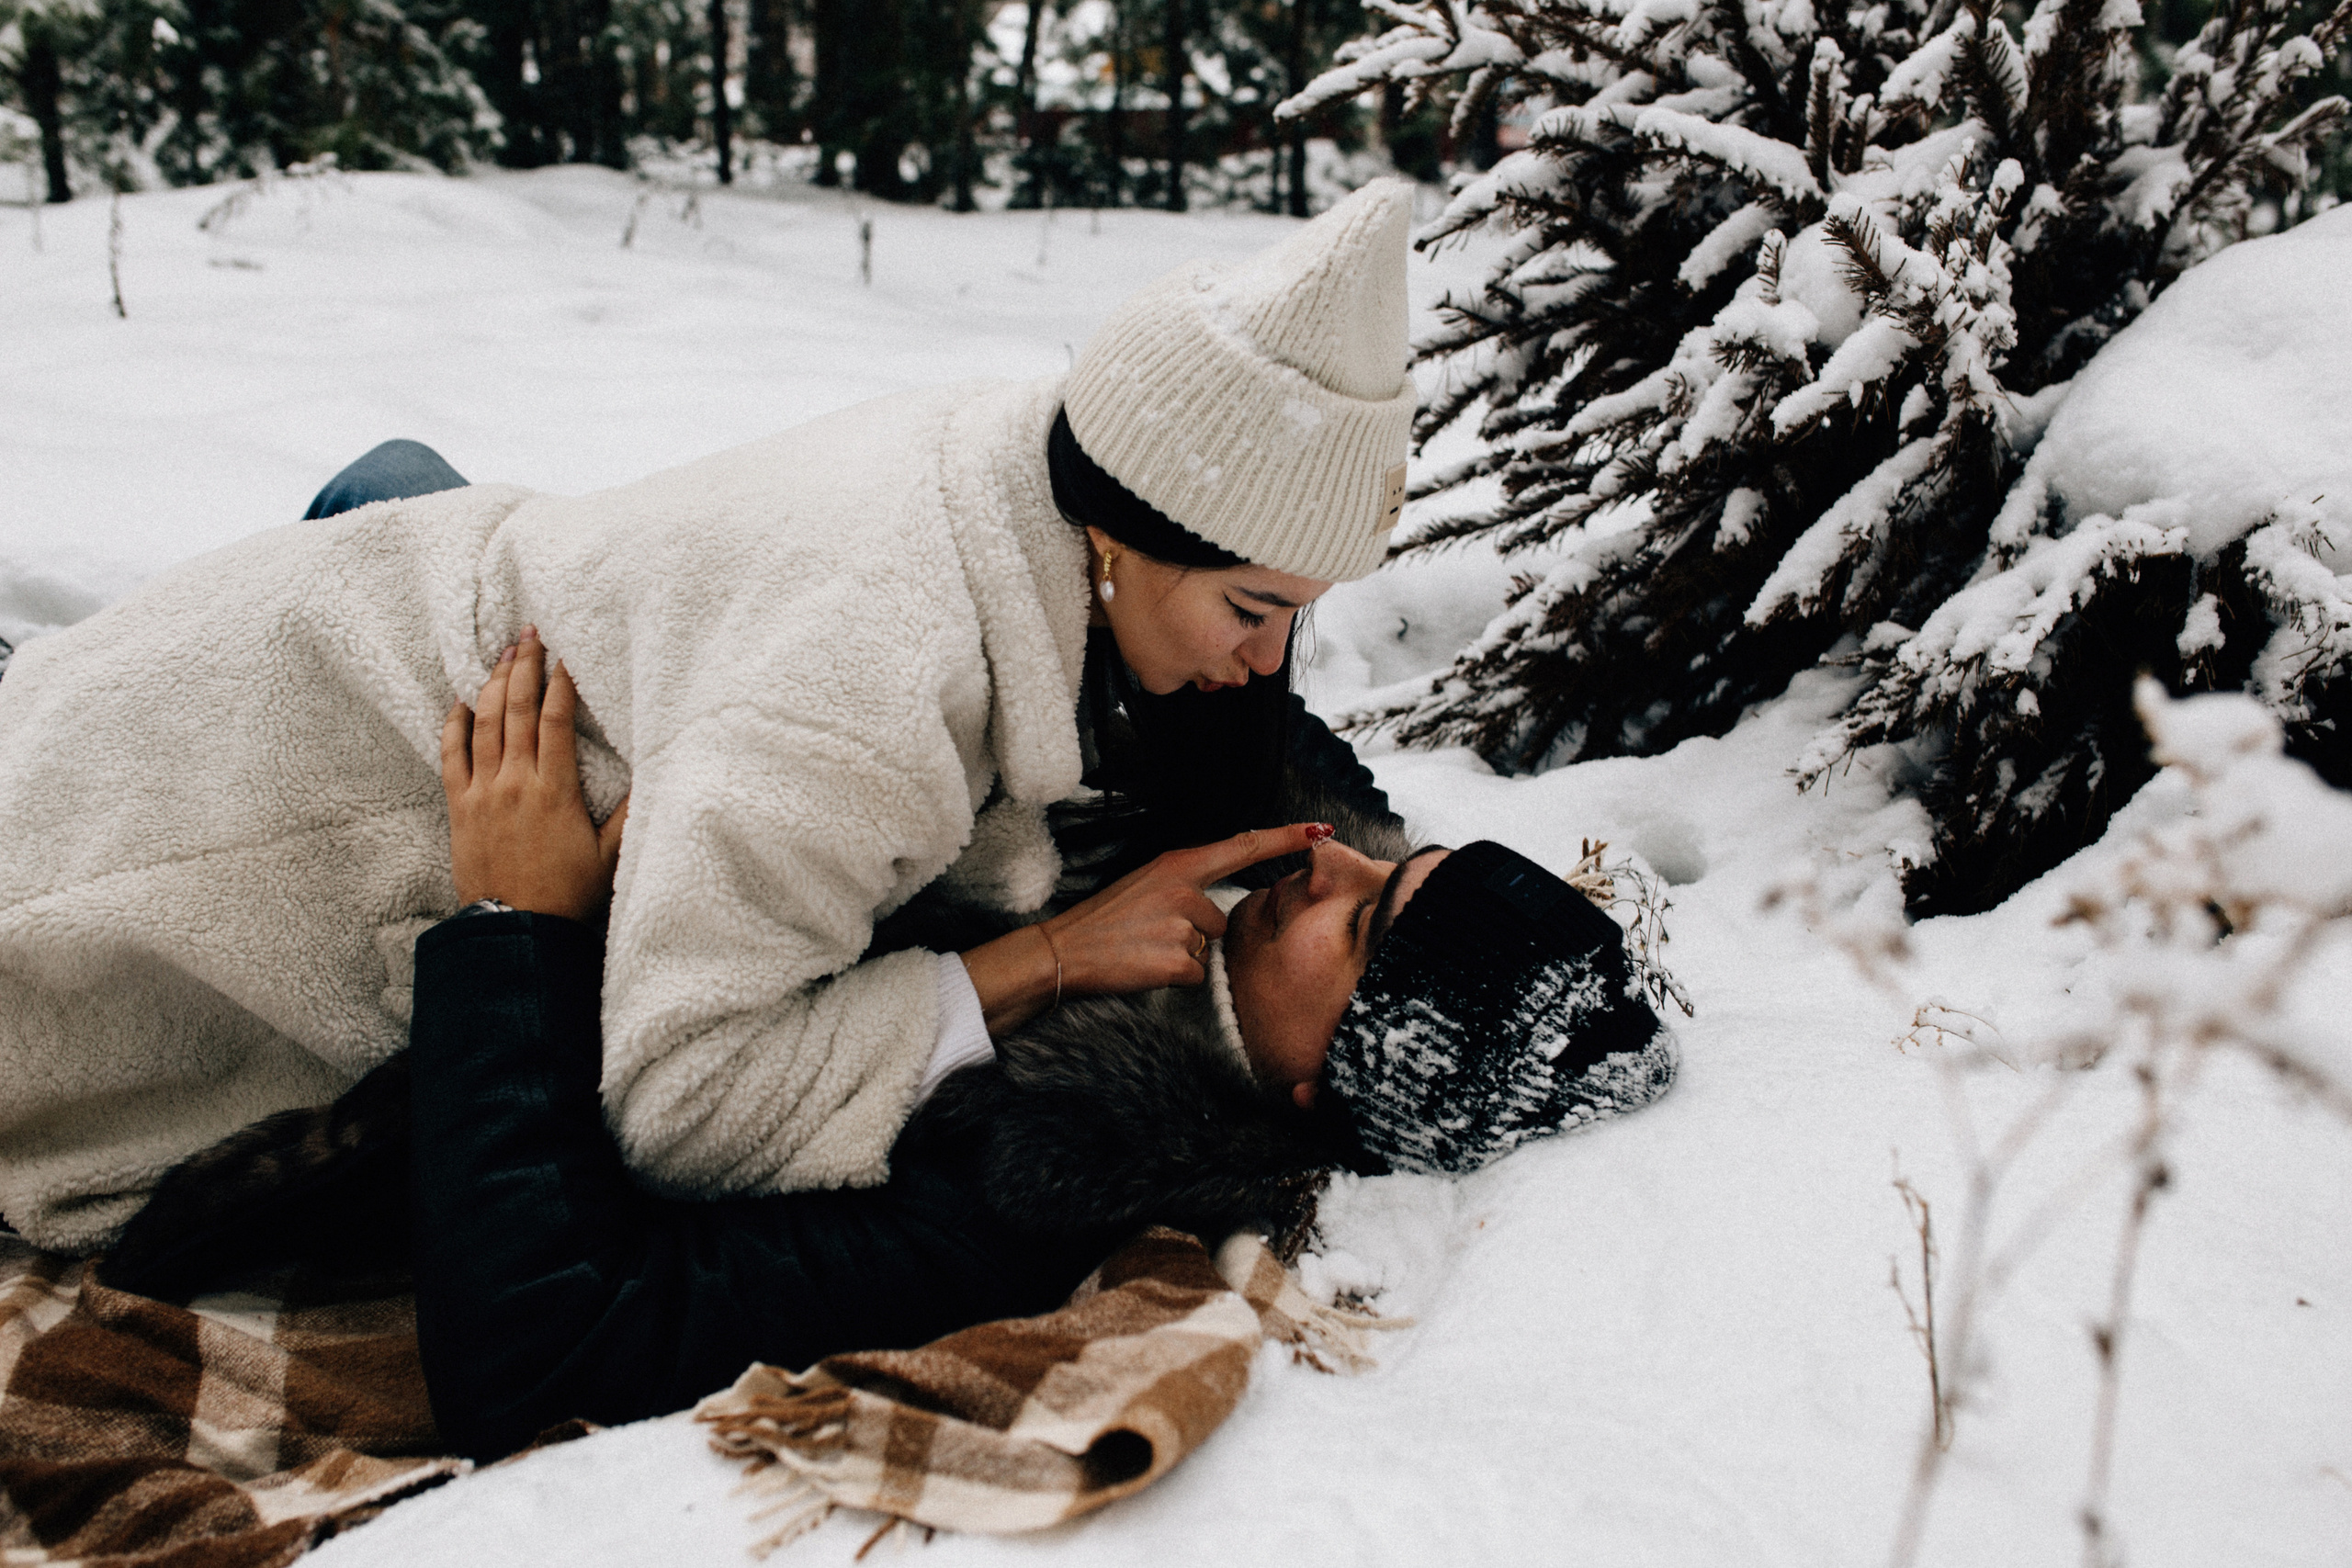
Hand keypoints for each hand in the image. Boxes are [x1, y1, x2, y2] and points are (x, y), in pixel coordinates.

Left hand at [440, 628, 629, 921]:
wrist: (516, 929)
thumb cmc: (567, 894)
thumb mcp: (610, 856)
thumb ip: (628, 813)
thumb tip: (651, 776)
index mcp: (553, 789)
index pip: (556, 719)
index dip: (562, 682)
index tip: (566, 655)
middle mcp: (514, 781)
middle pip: (516, 709)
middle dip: (524, 667)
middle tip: (529, 634)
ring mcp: (482, 792)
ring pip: (484, 723)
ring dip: (492, 684)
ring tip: (502, 654)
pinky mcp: (460, 806)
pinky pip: (451, 755)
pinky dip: (454, 724)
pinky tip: (460, 701)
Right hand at [961, 821, 1331, 1035]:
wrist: (1063, 951)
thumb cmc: (1105, 920)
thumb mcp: (1145, 884)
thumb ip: (1185, 886)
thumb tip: (1217, 908)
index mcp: (1178, 864)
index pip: (1243, 846)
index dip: (1285, 838)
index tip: (1320, 831)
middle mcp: (1184, 888)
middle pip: (1223, 918)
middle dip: (1197, 933)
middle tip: (1151, 933)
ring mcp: (1181, 924)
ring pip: (1210, 948)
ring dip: (1185, 955)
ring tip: (1145, 949)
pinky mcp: (1178, 960)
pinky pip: (1197, 975)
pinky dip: (1175, 978)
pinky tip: (1146, 967)